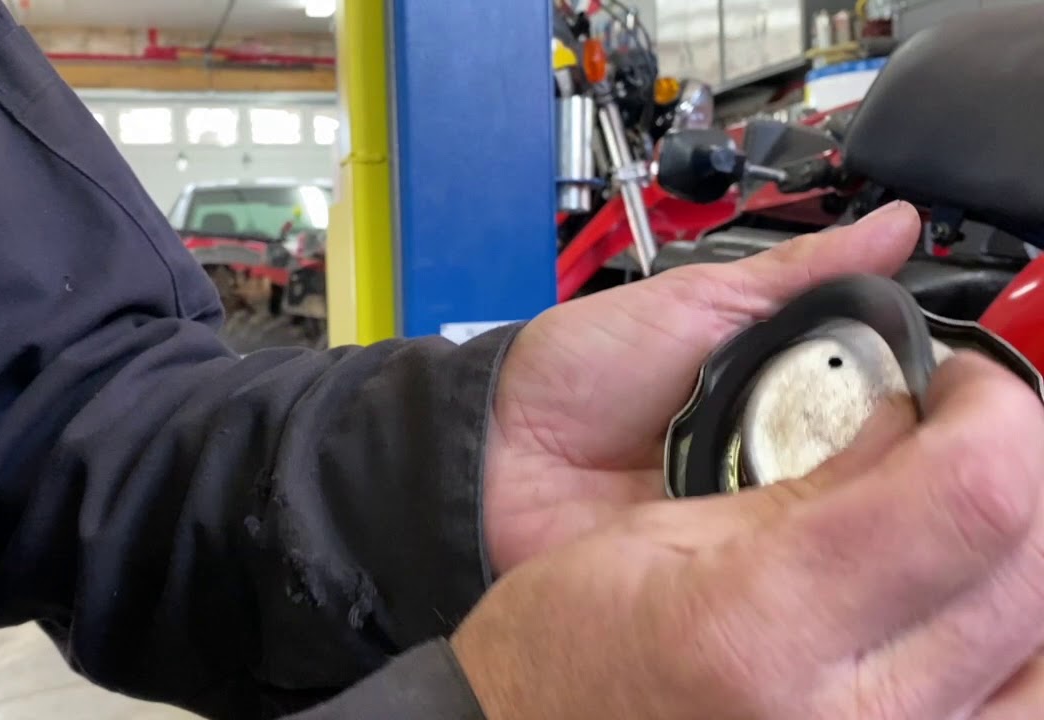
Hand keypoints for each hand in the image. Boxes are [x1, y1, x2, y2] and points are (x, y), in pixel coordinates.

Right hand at [456, 353, 1043, 718]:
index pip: (972, 494)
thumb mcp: (662, 536)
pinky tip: (972, 606)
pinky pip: (1017, 712)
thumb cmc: (565, 652)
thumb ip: (810, 484)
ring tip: (966, 521)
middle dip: (1016, 467)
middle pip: (1033, 566)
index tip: (961, 388)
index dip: (995, 413)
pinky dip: (1017, 643)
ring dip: (1026, 561)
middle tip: (961, 436)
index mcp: (762, 629)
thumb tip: (913, 424)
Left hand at [484, 202, 922, 574]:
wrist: (499, 444)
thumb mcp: (697, 299)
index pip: (886, 400)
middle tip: (859, 439)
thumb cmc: (585, 366)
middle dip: (873, 457)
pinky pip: (770, 567)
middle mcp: (777, 457)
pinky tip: (779, 534)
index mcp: (786, 390)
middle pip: (869, 465)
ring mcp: (749, 518)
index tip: (935, 394)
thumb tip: (895, 225)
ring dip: (825, 503)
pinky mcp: (718, 571)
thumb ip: (798, 273)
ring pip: (829, 519)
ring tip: (809, 480)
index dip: (909, 400)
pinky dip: (776, 550)